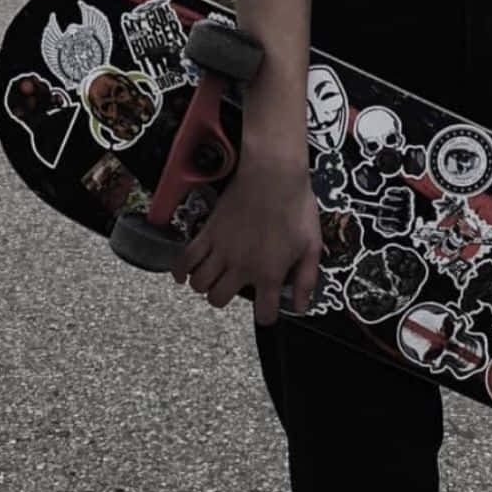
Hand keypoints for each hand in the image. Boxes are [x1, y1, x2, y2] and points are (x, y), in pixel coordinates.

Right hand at [172, 150, 320, 324]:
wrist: (273, 175)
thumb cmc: (297, 208)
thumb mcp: (312, 247)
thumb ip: (306, 280)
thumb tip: (300, 307)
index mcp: (269, 273)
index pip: (263, 313)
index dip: (266, 315)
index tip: (267, 308)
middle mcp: (241, 267)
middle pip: (220, 299)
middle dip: (226, 299)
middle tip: (234, 287)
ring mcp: (221, 250)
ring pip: (200, 283)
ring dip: (204, 287)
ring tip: (213, 279)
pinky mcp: (207, 233)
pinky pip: (185, 258)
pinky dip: (180, 271)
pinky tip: (184, 276)